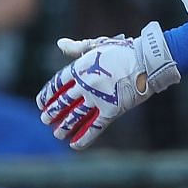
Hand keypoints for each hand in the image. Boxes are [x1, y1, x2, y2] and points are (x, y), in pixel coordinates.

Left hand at [36, 22, 179, 148]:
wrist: (147, 61)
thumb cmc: (123, 51)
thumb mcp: (97, 45)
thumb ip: (77, 47)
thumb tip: (60, 43)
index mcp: (80, 68)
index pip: (56, 84)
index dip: (47, 95)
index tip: (41, 103)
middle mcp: (85, 84)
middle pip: (63, 102)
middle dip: (52, 112)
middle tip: (45, 120)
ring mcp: (97, 98)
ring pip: (75, 116)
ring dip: (64, 127)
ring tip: (57, 134)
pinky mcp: (111, 110)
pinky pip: (94, 128)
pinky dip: (83, 138)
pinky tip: (74, 145)